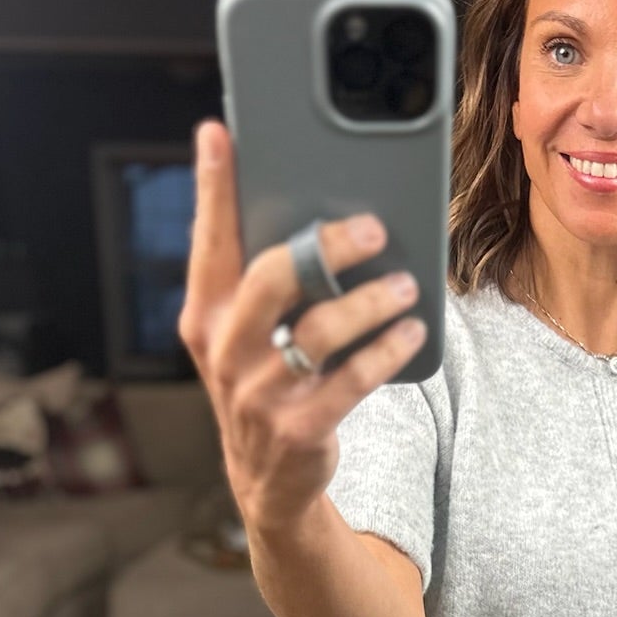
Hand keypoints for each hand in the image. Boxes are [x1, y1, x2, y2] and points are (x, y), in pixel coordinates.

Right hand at [177, 118, 427, 533]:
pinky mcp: (299, 429)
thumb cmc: (267, 385)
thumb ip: (259, 281)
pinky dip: (386, 351)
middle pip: (273, 277)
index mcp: (205, 317)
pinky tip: (410, 331)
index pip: (209, 242)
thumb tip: (308, 211)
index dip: (213, 187)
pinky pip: (351, 380)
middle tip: (372, 230)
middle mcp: (225, 352)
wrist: (268, 482)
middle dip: (326, 245)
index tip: (220, 134)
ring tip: (406, 287)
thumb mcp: (244, 336)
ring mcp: (260, 395)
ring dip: (370, 302)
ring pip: (320, 330)